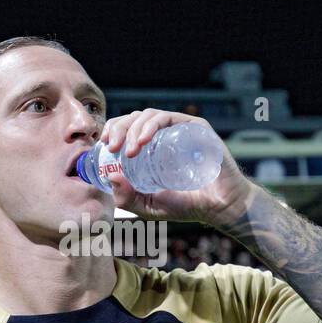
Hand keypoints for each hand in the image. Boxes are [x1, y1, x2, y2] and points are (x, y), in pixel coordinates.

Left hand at [100, 109, 256, 226]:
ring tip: (128, 151)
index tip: (102, 145)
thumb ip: (126, 197)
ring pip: (148, 115)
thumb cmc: (186, 206)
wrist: (219, 207)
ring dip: (133, 129)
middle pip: (134, 118)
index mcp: (152, 147)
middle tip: (111, 146)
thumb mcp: (147, 206)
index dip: (112, 130)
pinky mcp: (195, 127)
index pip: (127, 129)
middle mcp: (164, 134)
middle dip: (118, 128)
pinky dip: (150, 126)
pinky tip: (141, 142)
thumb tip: (109, 176)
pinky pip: (168, 117)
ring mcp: (180, 129)